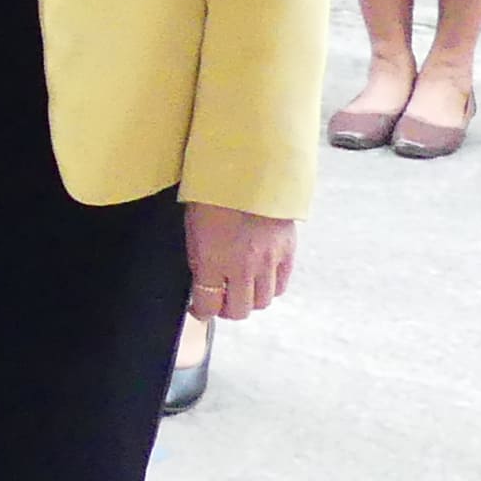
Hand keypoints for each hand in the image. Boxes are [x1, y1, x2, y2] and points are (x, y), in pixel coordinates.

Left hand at [183, 203, 295, 319]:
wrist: (248, 169)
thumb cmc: (213, 192)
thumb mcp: (193, 228)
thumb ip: (199, 260)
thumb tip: (202, 281)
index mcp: (212, 260)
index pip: (208, 305)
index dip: (201, 311)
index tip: (199, 308)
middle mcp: (242, 266)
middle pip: (239, 311)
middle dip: (227, 309)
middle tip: (221, 300)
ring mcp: (268, 261)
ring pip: (263, 302)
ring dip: (250, 299)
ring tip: (242, 287)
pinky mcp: (287, 252)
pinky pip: (281, 284)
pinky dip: (270, 286)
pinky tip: (261, 276)